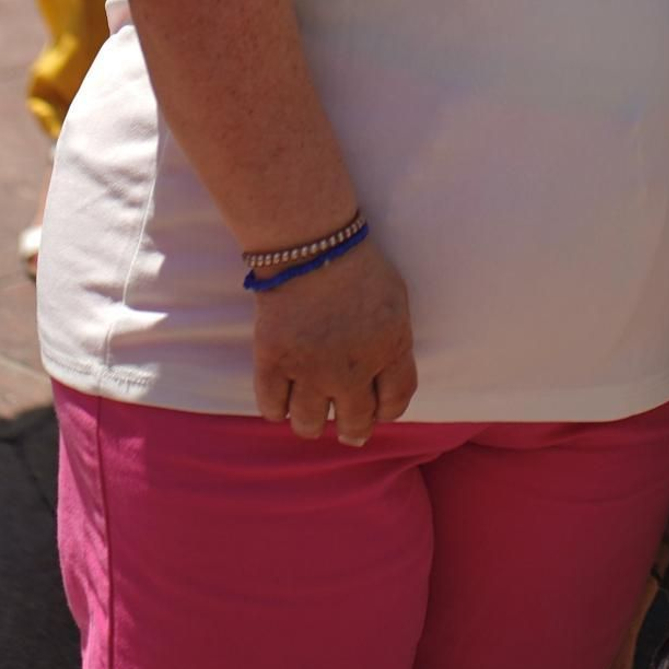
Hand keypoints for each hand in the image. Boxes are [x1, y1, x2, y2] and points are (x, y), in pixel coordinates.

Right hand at [251, 239, 416, 445]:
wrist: (309, 240)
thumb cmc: (358, 265)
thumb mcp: (395, 302)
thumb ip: (394, 345)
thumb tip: (385, 386)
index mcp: (390, 348)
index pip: (396, 403)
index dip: (386, 411)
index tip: (376, 408)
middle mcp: (352, 367)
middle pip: (356, 424)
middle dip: (352, 429)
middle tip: (345, 426)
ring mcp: (310, 368)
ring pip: (309, 426)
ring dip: (312, 422)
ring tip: (311, 410)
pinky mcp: (273, 362)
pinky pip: (272, 409)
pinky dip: (277, 407)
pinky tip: (283, 395)